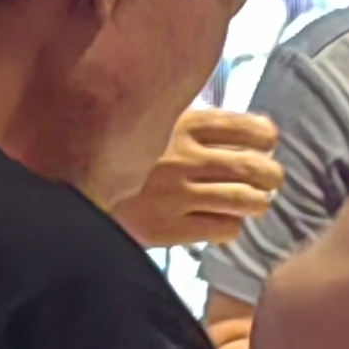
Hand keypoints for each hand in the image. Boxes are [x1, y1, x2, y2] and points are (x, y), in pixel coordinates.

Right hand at [114, 109, 281, 248]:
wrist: (76, 186)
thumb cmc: (121, 150)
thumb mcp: (156, 120)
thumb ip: (198, 122)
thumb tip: (256, 127)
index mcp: (182, 124)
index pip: (245, 128)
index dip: (266, 136)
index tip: (268, 143)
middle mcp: (184, 159)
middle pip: (252, 167)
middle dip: (271, 175)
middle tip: (271, 179)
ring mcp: (177, 195)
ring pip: (243, 201)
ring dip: (258, 202)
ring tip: (256, 202)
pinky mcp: (167, 228)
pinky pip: (223, 229)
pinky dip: (232, 226)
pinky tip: (225, 221)